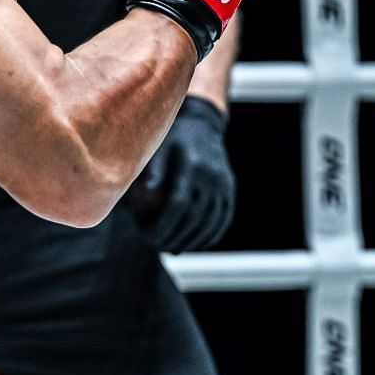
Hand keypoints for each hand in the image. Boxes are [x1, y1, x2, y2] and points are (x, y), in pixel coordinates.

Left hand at [131, 97, 236, 250]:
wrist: (201, 126)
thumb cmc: (168, 141)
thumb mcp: (156, 148)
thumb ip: (150, 170)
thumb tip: (145, 194)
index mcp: (191, 163)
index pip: (179, 203)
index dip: (165, 225)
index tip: (150, 238)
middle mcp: (212, 174)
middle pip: (195, 216)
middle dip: (177, 236)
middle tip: (159, 247)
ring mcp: (224, 183)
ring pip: (210, 221)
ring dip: (192, 241)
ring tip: (173, 248)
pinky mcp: (230, 189)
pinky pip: (222, 219)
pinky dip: (209, 235)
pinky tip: (194, 244)